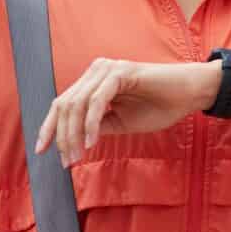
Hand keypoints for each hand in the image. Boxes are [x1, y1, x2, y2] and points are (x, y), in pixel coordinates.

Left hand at [34, 58, 216, 166]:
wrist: (188, 94)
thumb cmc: (159, 106)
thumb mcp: (120, 122)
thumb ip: (96, 127)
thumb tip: (73, 141)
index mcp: (93, 81)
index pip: (62, 104)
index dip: (49, 128)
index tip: (42, 151)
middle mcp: (96, 71)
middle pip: (64, 104)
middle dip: (61, 136)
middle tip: (67, 161)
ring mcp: (107, 69)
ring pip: (77, 103)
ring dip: (74, 133)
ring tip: (78, 155)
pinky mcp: (120, 73)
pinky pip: (97, 101)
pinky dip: (92, 123)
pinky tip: (93, 141)